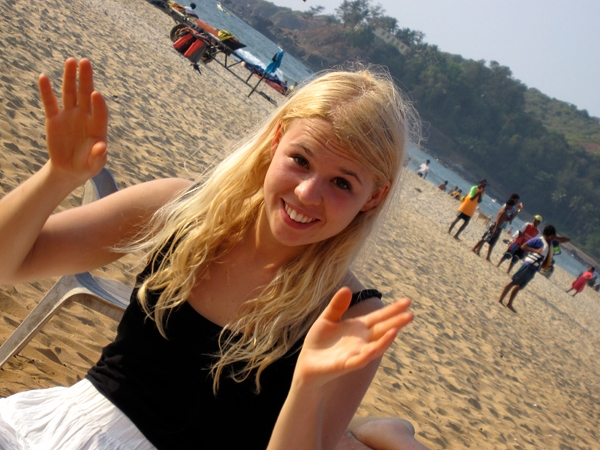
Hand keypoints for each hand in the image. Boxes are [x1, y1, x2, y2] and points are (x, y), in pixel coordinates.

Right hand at [39, 58, 107, 183]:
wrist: (70, 169)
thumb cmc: (87, 165)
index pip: (100, 111)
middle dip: (86, 78)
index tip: (96, 93)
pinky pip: (50, 103)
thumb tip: (102, 147)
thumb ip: (98, 156)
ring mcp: (69, 116)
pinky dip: (46, 91)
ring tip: (71, 61)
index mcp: (98, 127)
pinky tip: (44, 77)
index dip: (98, 103)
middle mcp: (85, 117)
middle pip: (86, 94)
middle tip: (85, 61)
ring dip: (70, 77)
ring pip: (70, 93)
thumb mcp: (94, 164)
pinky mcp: (54, 119)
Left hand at [295, 288, 412, 389]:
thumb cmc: (319, 342)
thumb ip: (337, 306)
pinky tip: (373, 349)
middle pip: (382, 330)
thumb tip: (346, 288)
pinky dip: (367, 354)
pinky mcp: (346, 364)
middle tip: (411, 314)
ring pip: (375, 346)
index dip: (392, 310)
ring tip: (397, 329)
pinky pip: (359, 360)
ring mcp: (356, 353)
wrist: (307, 363)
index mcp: (358, 327)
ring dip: (385, 339)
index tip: (407, 301)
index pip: (379, 317)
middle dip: (396, 322)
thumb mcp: (327, 319)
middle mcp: (362, 340)